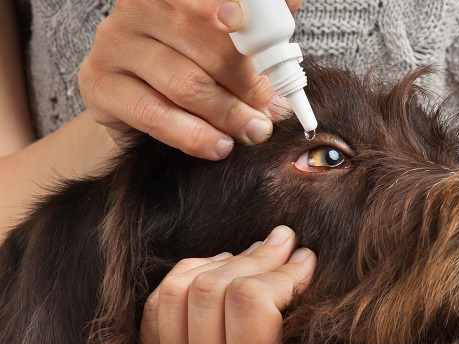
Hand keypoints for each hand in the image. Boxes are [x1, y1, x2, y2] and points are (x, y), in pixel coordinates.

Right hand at [79, 0, 301, 159]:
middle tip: (272, 110)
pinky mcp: (99, 85)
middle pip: (202, 43)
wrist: (144, 102)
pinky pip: (154, 115)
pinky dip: (194, 136)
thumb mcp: (233, 37)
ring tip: (254, 131)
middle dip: (246, 82)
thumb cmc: (199, 62)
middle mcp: (138, 7)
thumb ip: (261, 18)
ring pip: (184, 83)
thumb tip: (291, 3)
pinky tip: (219, 146)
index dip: (223, 8)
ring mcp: (114, 43)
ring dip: (228, 114)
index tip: (240, 22)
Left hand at [139, 226, 422, 343]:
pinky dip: (187, 275)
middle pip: (215, 291)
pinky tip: (219, 271)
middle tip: (284, 245)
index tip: (306, 262)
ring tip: (252, 258)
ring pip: (181, 291)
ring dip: (220, 263)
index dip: (281, 271)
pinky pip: (157, 306)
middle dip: (256, 257)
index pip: (252, 305)